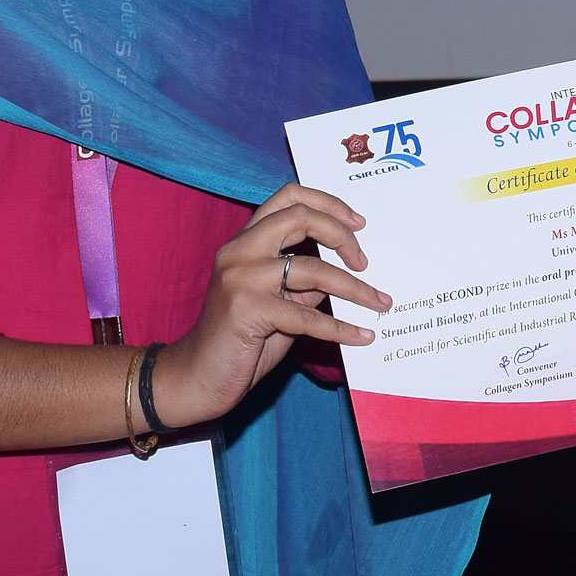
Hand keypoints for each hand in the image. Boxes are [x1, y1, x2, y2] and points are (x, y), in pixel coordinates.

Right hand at [156, 184, 388, 426]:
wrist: (195, 378)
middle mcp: (239, 251)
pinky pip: (308, 316)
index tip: (358, 223)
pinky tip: (362, 336)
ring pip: (314, 270)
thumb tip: (345, 270)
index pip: (288, 197)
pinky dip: (341, 328)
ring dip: (356, 289)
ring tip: (381, 302)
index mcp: (245, 241)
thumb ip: (303, 280)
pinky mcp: (247, 311)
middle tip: (365, 261)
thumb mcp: (277, 300)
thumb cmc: (239, 339)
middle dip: (342, 235)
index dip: (328, 203)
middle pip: (301, 217)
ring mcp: (241, 279)